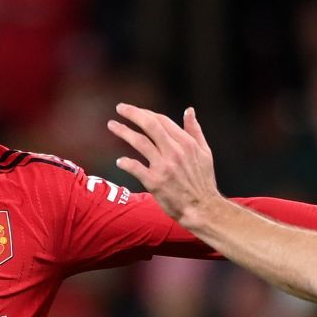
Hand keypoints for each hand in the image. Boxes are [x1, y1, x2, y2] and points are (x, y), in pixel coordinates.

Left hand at [108, 103, 222, 225]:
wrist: (202, 209)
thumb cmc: (203, 182)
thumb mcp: (205, 152)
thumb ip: (195, 130)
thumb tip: (189, 110)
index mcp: (186, 143)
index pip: (162, 120)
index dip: (146, 113)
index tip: (135, 110)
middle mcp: (174, 152)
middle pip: (150, 125)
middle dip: (132, 113)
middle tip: (119, 108)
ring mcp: (164, 167)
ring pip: (140, 142)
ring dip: (123, 131)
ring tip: (112, 125)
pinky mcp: (155, 183)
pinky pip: (135, 168)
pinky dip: (125, 163)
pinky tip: (119, 161)